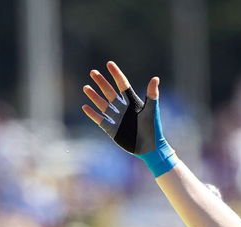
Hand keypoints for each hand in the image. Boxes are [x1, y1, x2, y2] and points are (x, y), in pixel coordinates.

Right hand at [82, 61, 177, 176]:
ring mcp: (117, 119)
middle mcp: (124, 109)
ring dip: (94, 96)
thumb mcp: (152, 111)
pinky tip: (85, 107)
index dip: (116, 74)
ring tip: (86, 87)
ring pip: (103, 105)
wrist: (150, 148)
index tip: (109, 63)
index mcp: (133, 103)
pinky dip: (93, 114)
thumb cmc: (154, 129)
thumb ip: (152, 95)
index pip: (123, 85)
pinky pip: (100, 120)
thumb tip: (155, 78)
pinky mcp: (112, 130)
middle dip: (102, 83)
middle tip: (93, 72)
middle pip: (110, 92)